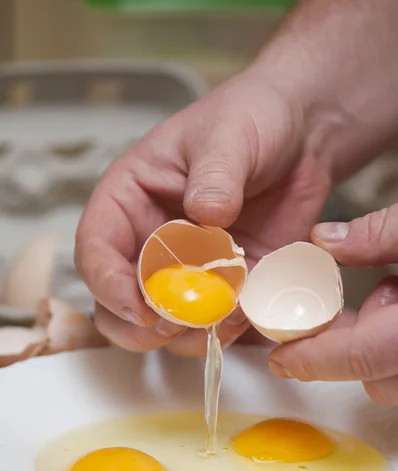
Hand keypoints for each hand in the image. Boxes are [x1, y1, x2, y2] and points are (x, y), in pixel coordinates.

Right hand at [75, 71, 329, 357]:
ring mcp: (188, 268)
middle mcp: (149, 240)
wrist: (301, 135)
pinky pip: (213, 322)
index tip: (137, 307)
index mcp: (130, 199)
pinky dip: (223, 330)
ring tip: (222, 319)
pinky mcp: (226, 283)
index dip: (107, 284)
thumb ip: (215, 175)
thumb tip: (205, 216)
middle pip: (117, 301)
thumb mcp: (228, 135)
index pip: (96, 249)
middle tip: (172, 326)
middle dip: (139, 324)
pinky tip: (246, 316)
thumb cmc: (250, 118)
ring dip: (186, 334)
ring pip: (163, 324)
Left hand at [268, 205, 397, 404]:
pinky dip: (392, 346)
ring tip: (381, 293)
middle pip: (377, 380)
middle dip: (342, 355)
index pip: (361, 357)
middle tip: (327, 317)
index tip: (279, 359)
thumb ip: (382, 233)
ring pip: (393, 380)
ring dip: (372, 350)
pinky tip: (395, 298)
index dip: (313, 360)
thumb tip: (323, 241)